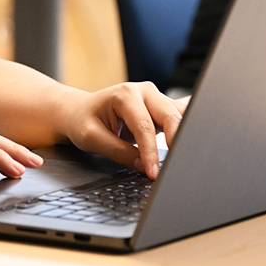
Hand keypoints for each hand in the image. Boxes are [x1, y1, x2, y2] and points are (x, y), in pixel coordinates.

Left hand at [57, 82, 185, 178]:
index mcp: (124, 94)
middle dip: (176, 142)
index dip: (151, 152)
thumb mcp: (92, 138)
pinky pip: (179, 119)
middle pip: (170, 116)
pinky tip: (187, 149)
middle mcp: (144, 91)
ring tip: (185, 159)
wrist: (78, 110)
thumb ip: (119, 152)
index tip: (154, 173)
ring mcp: (155, 98)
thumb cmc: (82, 120)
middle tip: (176, 167)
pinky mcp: (161, 108)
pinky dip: (185, 133)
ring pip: (180, 116)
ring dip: (184, 136)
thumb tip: (146, 167)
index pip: (144, 126)